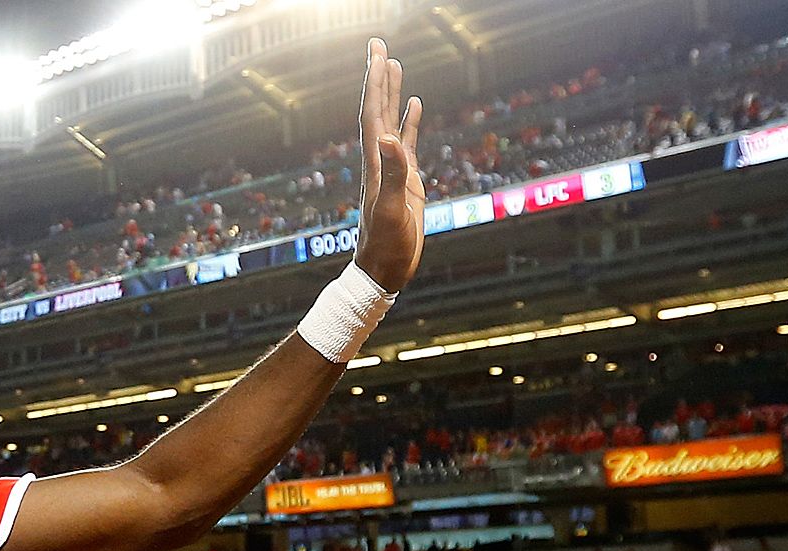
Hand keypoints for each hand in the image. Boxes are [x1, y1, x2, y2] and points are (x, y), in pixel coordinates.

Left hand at [352, 38, 425, 293]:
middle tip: (377, 44)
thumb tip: (388, 138)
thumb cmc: (386, 245)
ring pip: (390, 120)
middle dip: (378, 76)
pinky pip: (408, 141)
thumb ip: (393, 174)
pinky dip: (410, 120)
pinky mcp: (406, 179)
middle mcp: (380, 160)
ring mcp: (393, 168)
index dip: (374, 82)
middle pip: (377, 108)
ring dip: (391, 92)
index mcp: (375, 163)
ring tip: (394, 64)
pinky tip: (415, 103)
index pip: (372, 113)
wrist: (384, 269)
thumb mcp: (391, 211)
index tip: (376, 53)